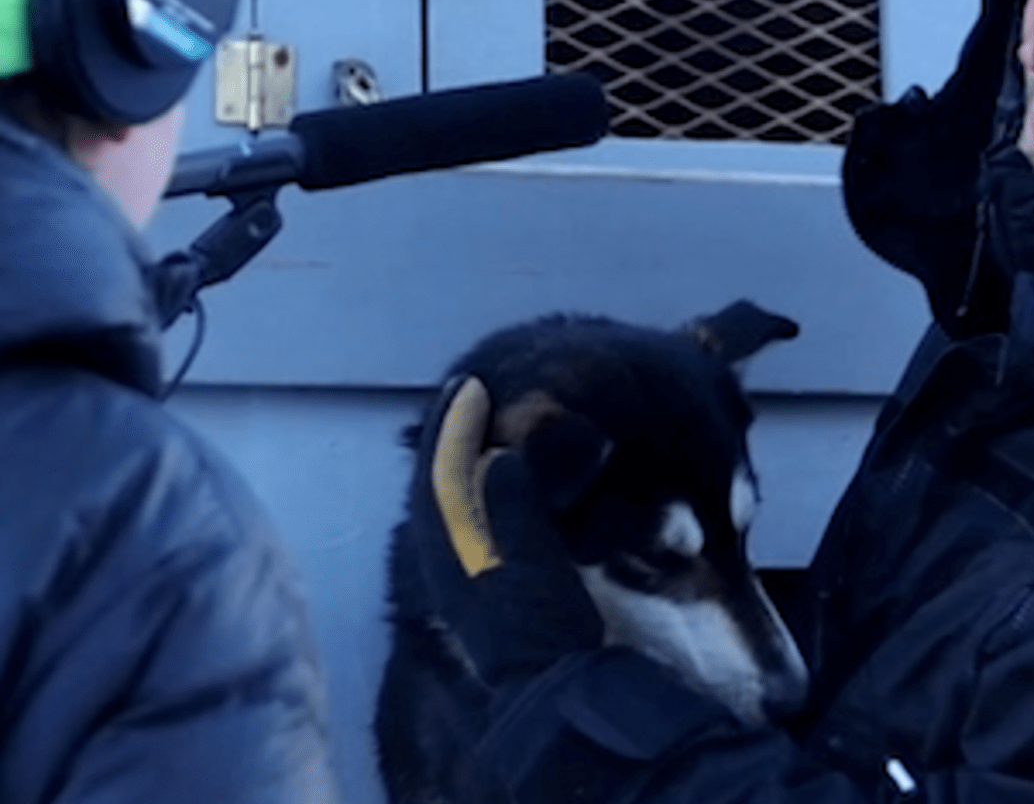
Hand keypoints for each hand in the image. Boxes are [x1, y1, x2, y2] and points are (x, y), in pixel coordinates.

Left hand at [412, 376, 602, 687]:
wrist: (551, 694)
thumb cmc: (544, 629)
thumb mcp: (532, 567)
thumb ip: (511, 511)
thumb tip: (495, 455)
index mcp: (450, 551)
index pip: (439, 472)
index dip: (451, 426)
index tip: (465, 383)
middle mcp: (445, 561)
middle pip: (435, 485)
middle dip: (447, 438)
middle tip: (465, 394)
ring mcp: (464, 578)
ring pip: (449, 504)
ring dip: (459, 462)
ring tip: (479, 428)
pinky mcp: (485, 591)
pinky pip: (467, 524)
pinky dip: (475, 492)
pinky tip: (494, 487)